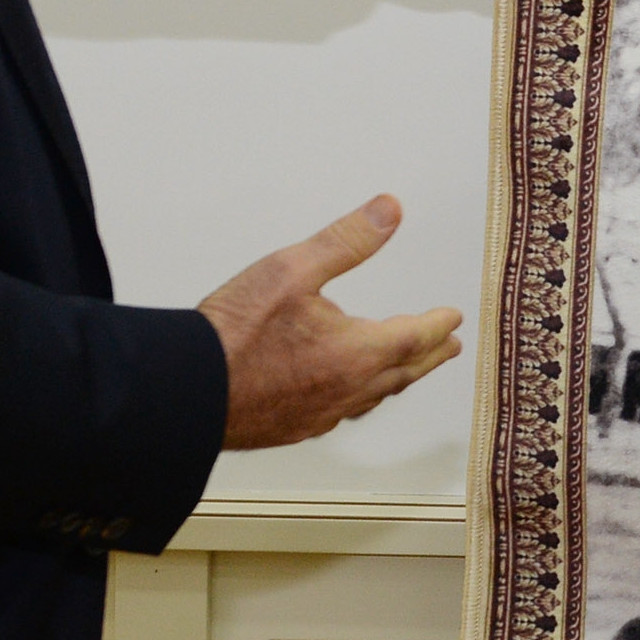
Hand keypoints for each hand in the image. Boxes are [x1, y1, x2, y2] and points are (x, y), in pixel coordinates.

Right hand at [198, 196, 461, 449]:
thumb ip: (347, 240)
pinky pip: (343, 413)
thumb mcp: (292, 268)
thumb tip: (389, 210)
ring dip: (398, 378)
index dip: (438, 324)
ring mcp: (322, 413)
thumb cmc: (234, 333)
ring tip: (407, 370)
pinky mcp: (295, 428)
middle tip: (449, 347)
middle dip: (430, 355)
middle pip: (404, 371)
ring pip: (375, 396)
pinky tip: (348, 395)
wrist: (186, 391)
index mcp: (358, 351)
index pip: (416, 336)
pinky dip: (361, 398)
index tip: (454, 317)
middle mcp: (348, 388)